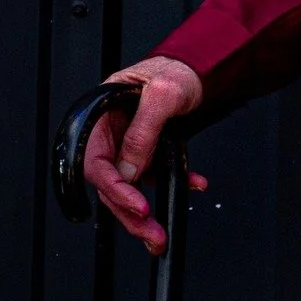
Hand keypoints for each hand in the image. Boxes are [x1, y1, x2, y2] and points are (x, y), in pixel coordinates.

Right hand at [83, 57, 206, 254]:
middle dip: (130, 213)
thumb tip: (128, 169)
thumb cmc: (179, 70)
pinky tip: (193, 184)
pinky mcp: (150, 149)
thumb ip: (143, 130)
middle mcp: (112, 133)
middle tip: (151, 234)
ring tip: (160, 233)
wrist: (203, 67)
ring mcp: (130, 144)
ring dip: (146, 213)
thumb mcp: (163, 94)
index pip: (97, 163)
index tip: (138, 206)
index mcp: (102, 117)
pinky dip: (174, 184)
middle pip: (112, 183)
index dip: (115, 189)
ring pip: (131, 187)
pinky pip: (156, 175)